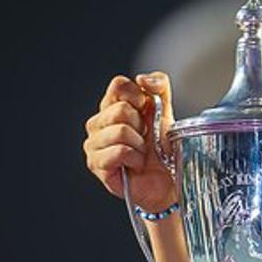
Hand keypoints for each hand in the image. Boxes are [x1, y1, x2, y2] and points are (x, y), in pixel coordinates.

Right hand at [83, 72, 176, 212]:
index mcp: (112, 106)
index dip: (138, 96)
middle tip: (145, 140)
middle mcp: (98, 122)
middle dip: (142, 126)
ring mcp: (93, 143)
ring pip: (120, 131)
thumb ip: (160, 87)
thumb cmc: (164, 150)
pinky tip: (136, 165)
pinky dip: (135, 159)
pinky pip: (119, 152)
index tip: (147, 112)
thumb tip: (142, 78)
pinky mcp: (96, 164)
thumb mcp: (167, 113)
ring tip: (141, 154)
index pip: (118, 85)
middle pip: (120, 109)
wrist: (168, 182)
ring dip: (140, 145)